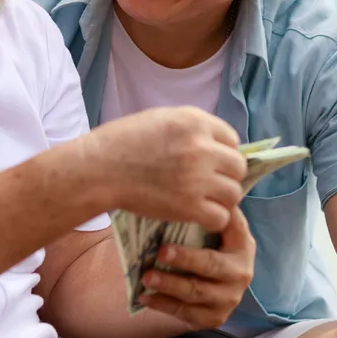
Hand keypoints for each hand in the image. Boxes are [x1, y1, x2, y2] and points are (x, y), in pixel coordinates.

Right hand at [90, 105, 246, 232]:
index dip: (222, 152)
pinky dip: (211, 218)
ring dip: (220, 198)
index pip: (232, 139)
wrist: (99, 169)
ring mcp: (197, 178)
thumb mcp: (160, 119)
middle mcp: (201, 147)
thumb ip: (191, 128)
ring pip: (233, 193)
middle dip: (225, 176)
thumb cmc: (123, 141)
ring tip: (201, 199)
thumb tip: (217, 145)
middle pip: (237, 167)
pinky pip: (220, 217)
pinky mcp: (190, 206)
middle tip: (208, 183)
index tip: (210, 162)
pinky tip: (196, 213)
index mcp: (194, 121)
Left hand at [137, 207, 254, 328]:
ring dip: (169, 285)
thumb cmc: (205, 243)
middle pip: (212, 265)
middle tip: (161, 252)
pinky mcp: (215, 317)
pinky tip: (145, 296)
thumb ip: (206, 209)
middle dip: (186, 259)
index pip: (233, 228)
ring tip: (146, 277)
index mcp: (242, 244)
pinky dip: (163, 304)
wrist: (213, 283)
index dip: (216, 220)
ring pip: (196, 292)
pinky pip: (187, 313)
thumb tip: (182, 183)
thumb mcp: (211, 226)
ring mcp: (229, 298)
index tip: (191, 209)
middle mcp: (241, 273)